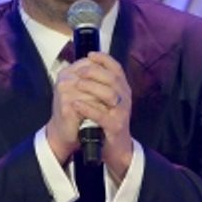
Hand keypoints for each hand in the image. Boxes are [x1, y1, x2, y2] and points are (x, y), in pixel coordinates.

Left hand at [46, 51, 133, 177]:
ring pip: (110, 94)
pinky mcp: (115, 127)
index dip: (104, 59)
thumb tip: (85, 65)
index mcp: (123, 89)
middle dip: (95, 71)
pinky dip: (88, 108)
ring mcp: (121, 113)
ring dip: (92, 87)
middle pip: (113, 78)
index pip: (117, 69)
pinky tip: (76, 104)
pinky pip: (102, 115)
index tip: (90, 54)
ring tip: (77, 85)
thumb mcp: (106, 100)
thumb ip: (100, 84)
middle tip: (80, 71)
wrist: (115, 147)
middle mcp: (125, 98)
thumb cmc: (107, 120)